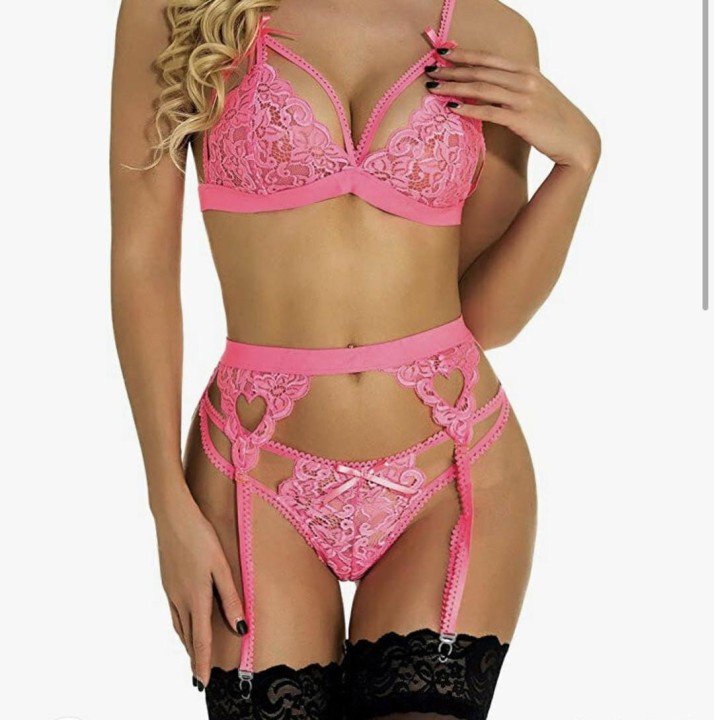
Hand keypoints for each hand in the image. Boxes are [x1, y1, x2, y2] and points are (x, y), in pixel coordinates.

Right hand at [153, 486, 246, 690]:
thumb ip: (230, 597)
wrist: (172, 516)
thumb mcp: (221, 566)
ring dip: (186, 643)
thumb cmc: (201, 537)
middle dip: (194, 657)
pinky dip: (180, 626)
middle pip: (187, 636)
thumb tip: (240, 627)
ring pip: (179, 625)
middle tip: (198, 677)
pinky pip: (173, 612)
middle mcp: (180, 599)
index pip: (200, 639)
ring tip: (194, 655)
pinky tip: (184, 623)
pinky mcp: (167, 581)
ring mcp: (170, 590)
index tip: (202, 683)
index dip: (202, 662)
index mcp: (196, 597)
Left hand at [425, 48, 600, 172]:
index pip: (489, 59)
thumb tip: (489, 88)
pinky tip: (451, 108)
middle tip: (429, 70)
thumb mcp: (536, 96)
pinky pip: (489, 111)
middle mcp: (525, 80)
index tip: (442, 52)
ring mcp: (523, 99)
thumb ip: (515, 88)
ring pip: (481, 88)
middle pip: (481, 71)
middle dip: (452, 70)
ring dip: (454, 87)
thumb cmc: (554, 121)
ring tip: (432, 88)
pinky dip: (468, 108)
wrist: (578, 141)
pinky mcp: (521, 119)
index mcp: (527, 71)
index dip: (464, 54)